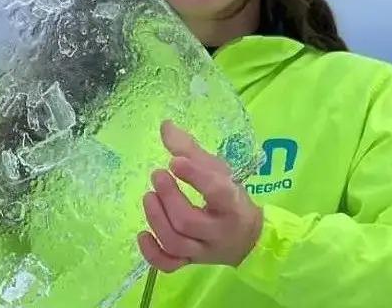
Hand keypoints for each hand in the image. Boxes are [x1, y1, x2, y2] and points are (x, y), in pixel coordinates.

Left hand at [137, 120, 262, 272]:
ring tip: (148, 196)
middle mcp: (219, 232)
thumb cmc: (230, 199)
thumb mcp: (218, 171)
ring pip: (177, 243)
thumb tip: (164, 126)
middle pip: (188, 221)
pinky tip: (142, 234)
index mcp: (233, 204)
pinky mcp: (192, 263)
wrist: (249, 238)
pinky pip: (170, 265)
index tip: (175, 161)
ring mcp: (204, 251)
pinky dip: (153, 254)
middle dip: (169, 198)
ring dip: (157, 219)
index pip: (217, 192)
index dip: (195, 176)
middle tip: (157, 175)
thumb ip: (190, 151)